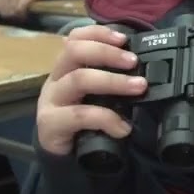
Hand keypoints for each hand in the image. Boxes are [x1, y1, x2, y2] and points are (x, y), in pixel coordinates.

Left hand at [0, 0, 41, 18]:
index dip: (2, 12)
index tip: (7, 12)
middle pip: (4, 11)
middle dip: (9, 14)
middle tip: (15, 14)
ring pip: (12, 11)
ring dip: (16, 15)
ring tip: (20, 13)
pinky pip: (20, 10)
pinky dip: (22, 14)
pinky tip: (24, 13)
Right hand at [37, 24, 145, 155]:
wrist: (64, 160)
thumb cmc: (84, 124)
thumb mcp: (98, 97)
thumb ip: (111, 81)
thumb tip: (142, 68)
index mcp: (66, 69)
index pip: (75, 38)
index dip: (98, 34)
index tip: (124, 39)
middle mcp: (55, 80)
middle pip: (74, 51)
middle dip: (107, 53)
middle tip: (133, 61)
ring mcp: (50, 101)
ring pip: (79, 79)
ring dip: (113, 81)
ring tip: (139, 87)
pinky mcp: (50, 124)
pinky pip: (79, 115)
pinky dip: (106, 119)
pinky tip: (122, 128)